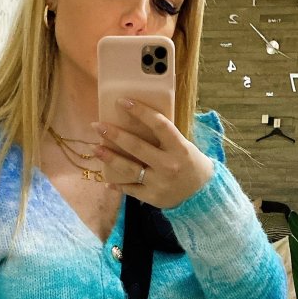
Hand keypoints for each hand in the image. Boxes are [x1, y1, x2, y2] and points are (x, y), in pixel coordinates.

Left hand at [90, 99, 213, 208]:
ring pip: (129, 169)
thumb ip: (164, 137)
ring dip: (109, 158)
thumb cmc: (190, 164)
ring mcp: (159, 182)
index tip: (122, 101)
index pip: (159, 125)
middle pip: (137, 147)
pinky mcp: (152, 197)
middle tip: (98, 126)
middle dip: (115, 135)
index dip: (140, 111)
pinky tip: (106, 179)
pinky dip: (118, 185)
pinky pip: (130, 189)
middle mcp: (168, 165)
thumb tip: (137, 120)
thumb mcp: (183, 146)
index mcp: (179, 147)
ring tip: (95, 148)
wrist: (202, 195)